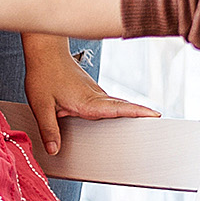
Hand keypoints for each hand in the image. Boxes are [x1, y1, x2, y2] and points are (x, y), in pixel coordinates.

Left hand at [23, 46, 158, 155]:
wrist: (45, 51)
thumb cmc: (43, 74)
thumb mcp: (41, 105)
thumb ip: (49, 129)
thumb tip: (54, 149)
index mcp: (87, 101)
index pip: (117, 108)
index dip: (137, 112)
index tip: (155, 115)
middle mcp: (95, 96)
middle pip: (123, 107)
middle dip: (141, 115)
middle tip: (158, 124)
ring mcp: (95, 92)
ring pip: (117, 104)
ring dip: (131, 112)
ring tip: (146, 124)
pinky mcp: (91, 90)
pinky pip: (109, 102)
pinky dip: (119, 109)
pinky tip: (120, 116)